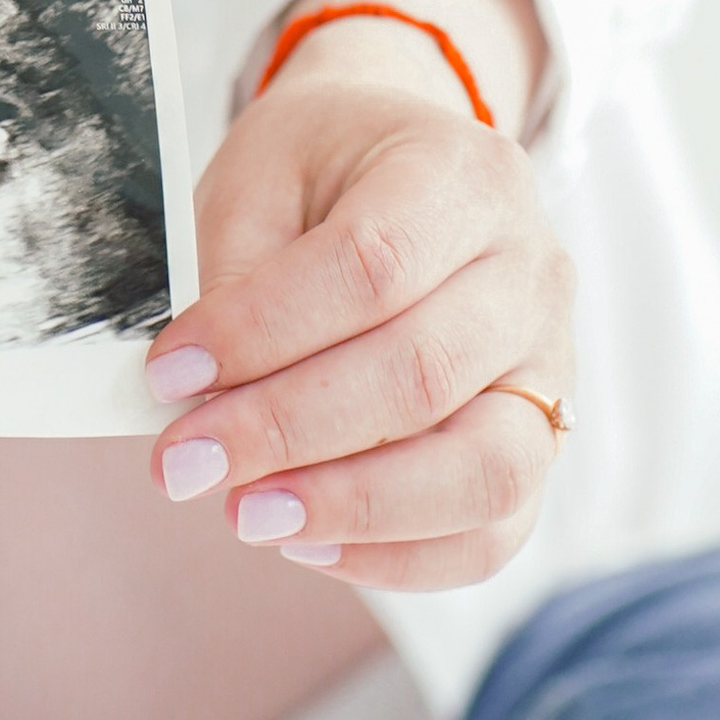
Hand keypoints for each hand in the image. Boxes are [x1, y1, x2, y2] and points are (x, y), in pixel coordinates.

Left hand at [141, 35, 574, 588]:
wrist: (407, 164)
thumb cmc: (326, 169)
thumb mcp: (262, 176)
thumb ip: (237, 278)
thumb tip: (199, 400)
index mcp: (460, 174)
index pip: (371, 265)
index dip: (263, 331)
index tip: (170, 374)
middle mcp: (529, 270)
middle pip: (423, 373)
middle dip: (288, 432)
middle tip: (186, 464)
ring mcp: (550, 364)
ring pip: (482, 469)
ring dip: (352, 509)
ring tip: (249, 516)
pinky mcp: (541, 442)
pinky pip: (492, 530)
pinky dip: (399, 556)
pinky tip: (309, 543)